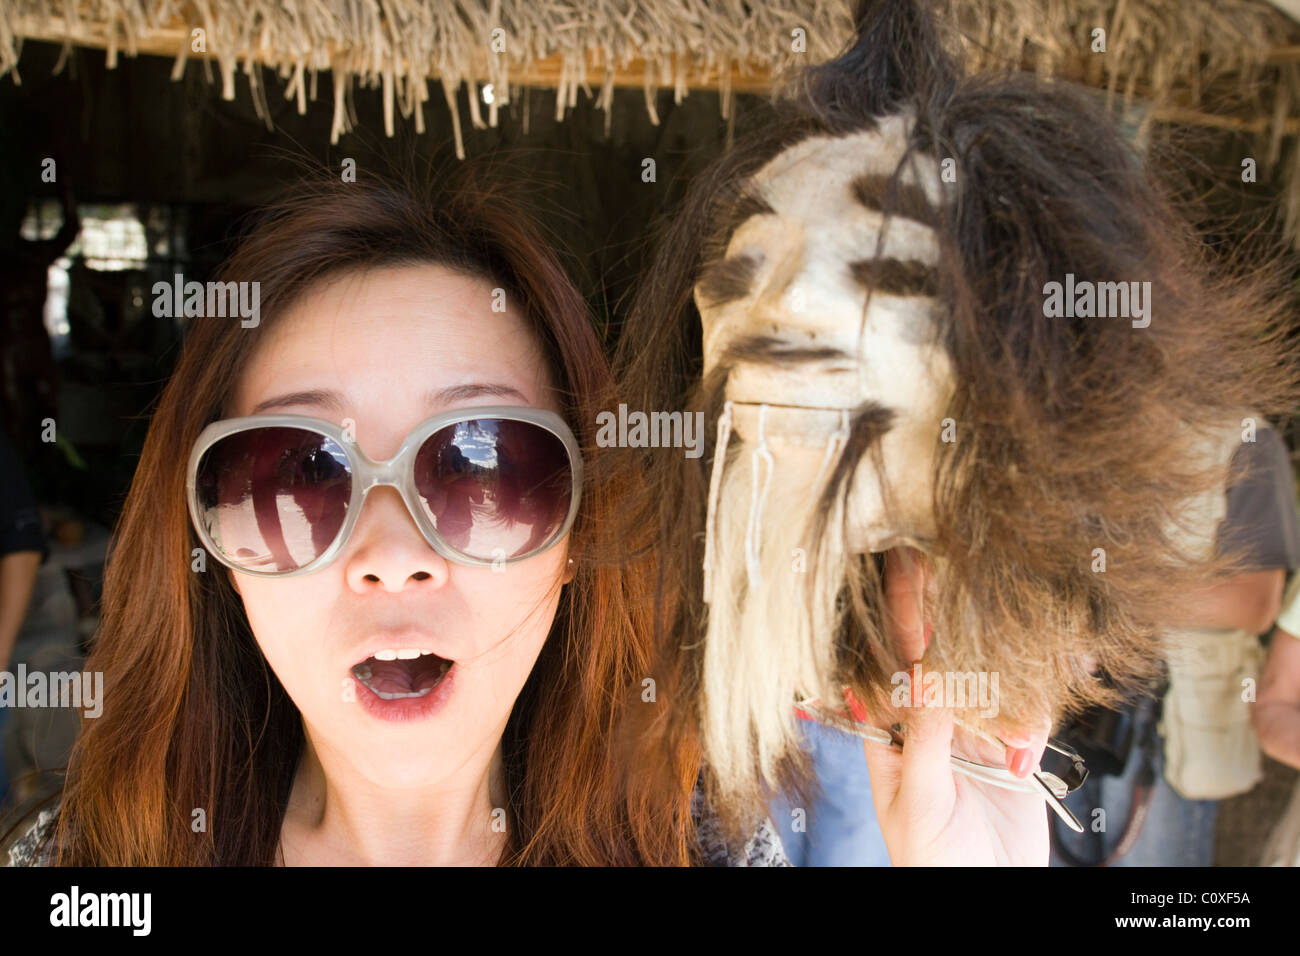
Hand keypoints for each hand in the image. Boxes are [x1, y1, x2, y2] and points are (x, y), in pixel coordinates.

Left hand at [860, 547, 1051, 865]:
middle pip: (942, 660)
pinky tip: (1028, 744)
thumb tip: (923, 677)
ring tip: (1007, 665)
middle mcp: (929, 726)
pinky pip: (1025, 712)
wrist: (992, 903)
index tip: (904, 569)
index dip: (897, 619)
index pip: (892, 666)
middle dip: (954, 624)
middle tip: (964, 572)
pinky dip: (1032, 717)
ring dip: (1002, 670)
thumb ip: (924, 740)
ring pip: (989, 678)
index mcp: (891, 736)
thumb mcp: (919, 802)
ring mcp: (971, 735)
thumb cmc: (934, 864)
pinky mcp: (1011, 750)